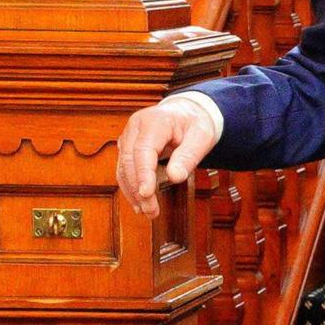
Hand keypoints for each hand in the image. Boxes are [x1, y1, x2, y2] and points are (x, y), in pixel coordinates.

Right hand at [116, 99, 219, 218]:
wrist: (187, 112)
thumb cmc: (195, 123)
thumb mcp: (201, 137)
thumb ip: (188, 156)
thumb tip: (175, 177)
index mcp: (154, 121)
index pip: (143, 150)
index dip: (143, 174)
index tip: (147, 194)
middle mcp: (135, 127)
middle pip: (129, 161)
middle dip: (138, 189)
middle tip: (151, 211)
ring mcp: (129, 137)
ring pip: (123, 168)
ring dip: (133, 192)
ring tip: (148, 211)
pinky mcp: (128, 147)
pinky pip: (125, 169)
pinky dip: (131, 186)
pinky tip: (140, 202)